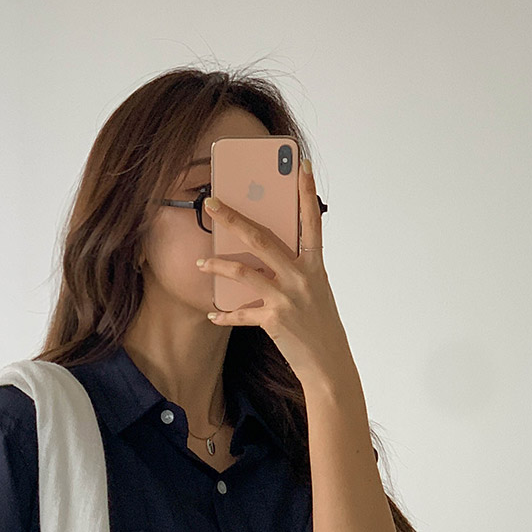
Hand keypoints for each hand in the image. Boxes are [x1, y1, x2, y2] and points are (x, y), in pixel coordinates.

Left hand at [195, 160, 352, 391]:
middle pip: (262, 239)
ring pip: (244, 272)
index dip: (306, 193)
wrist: (329, 365)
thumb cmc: (320, 326)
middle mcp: (301, 276)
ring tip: (202, 261)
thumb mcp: (314, 291)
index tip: (303, 166)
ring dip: (218, 265)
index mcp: (314, 265)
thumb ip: (294, 269)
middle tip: (213, 203)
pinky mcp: (274, 320)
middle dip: (234, 219)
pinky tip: (212, 313)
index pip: (311, 221)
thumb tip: (266, 254)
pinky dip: (224, 314)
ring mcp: (287, 297)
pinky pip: (241, 313)